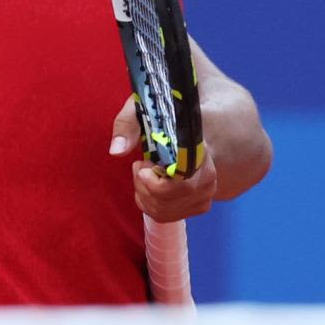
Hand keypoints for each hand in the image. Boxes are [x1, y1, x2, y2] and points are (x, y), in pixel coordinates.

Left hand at [110, 97, 218, 221]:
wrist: (195, 124)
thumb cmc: (166, 116)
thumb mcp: (143, 109)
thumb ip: (128, 124)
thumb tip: (116, 151)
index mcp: (201, 153)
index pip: (179, 185)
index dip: (153, 182)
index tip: (142, 163)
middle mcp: (208, 178)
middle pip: (166, 202)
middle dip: (143, 185)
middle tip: (141, 164)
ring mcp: (205, 194)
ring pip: (162, 211)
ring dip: (143, 194)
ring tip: (146, 171)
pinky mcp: (198, 206)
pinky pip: (164, 215)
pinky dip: (148, 202)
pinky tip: (150, 184)